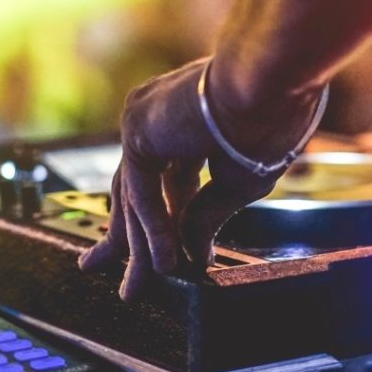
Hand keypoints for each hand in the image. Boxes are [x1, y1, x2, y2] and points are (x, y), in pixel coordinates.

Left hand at [77, 58, 320, 302]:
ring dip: (137, 245)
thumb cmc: (270, 121)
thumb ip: (207, 216)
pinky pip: (141, 192)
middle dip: (122, 235)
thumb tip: (192, 255)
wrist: (272, 83)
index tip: (161, 257)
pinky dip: (152, 229)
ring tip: (135, 288)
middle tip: (99, 267)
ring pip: (135, 195)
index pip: (161, 181)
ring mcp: (143, 119)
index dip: (159, 222)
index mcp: (186, 125)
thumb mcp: (237, 183)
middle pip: (133, 189)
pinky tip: (164, 262)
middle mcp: (157, 119)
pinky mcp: (138, 129)